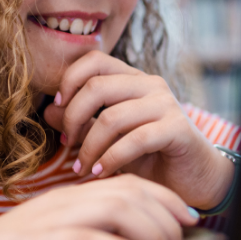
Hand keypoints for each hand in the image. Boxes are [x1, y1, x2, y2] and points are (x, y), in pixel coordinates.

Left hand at [42, 51, 235, 209]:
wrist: (192, 178)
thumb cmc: (148, 157)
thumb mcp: (108, 138)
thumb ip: (82, 122)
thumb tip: (48, 111)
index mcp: (132, 79)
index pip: (93, 60)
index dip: (69, 80)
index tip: (58, 108)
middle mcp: (150, 84)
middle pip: (97, 86)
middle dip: (73, 118)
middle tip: (66, 145)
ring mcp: (166, 104)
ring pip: (112, 117)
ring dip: (89, 148)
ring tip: (82, 169)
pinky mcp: (178, 128)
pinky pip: (135, 140)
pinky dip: (112, 159)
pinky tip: (101, 173)